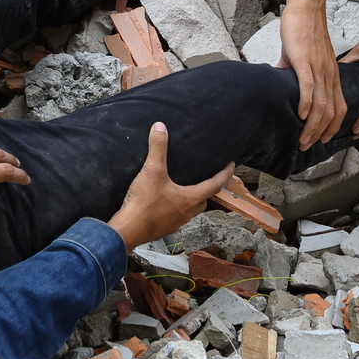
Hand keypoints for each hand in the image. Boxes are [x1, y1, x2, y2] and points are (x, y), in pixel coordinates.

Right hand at [108, 122, 236, 250]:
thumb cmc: (144, 203)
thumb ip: (158, 148)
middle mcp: (186, 213)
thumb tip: (160, 127)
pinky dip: (173, 209)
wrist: (128, 230)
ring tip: (183, 190)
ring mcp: (175, 223)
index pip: (215, 185)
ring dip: (189, 201)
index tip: (231, 166)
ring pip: (189, 211)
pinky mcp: (162, 228)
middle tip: (207, 179)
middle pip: (203, 200)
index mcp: (190, 199)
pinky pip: (174, 217)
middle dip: (207, 190)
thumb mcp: (152, 171)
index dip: (225, 174)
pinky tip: (163, 203)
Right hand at [279, 0, 344, 150]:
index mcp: (331, 75)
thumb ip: (295, 74)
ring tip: (303, 139)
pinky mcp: (305, 60)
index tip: (323, 140)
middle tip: (307, 146)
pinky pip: (309, 86)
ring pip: (321, 104)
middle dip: (320, 133)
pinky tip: (302, 115)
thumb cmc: (304, 30)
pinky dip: (306, 103)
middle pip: (331, 112)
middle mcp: (329, 74)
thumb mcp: (304, 57)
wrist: (306, 8)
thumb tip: (282, 84)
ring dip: (312, 126)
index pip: (338, 107)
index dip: (333, 127)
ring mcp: (318, 68)